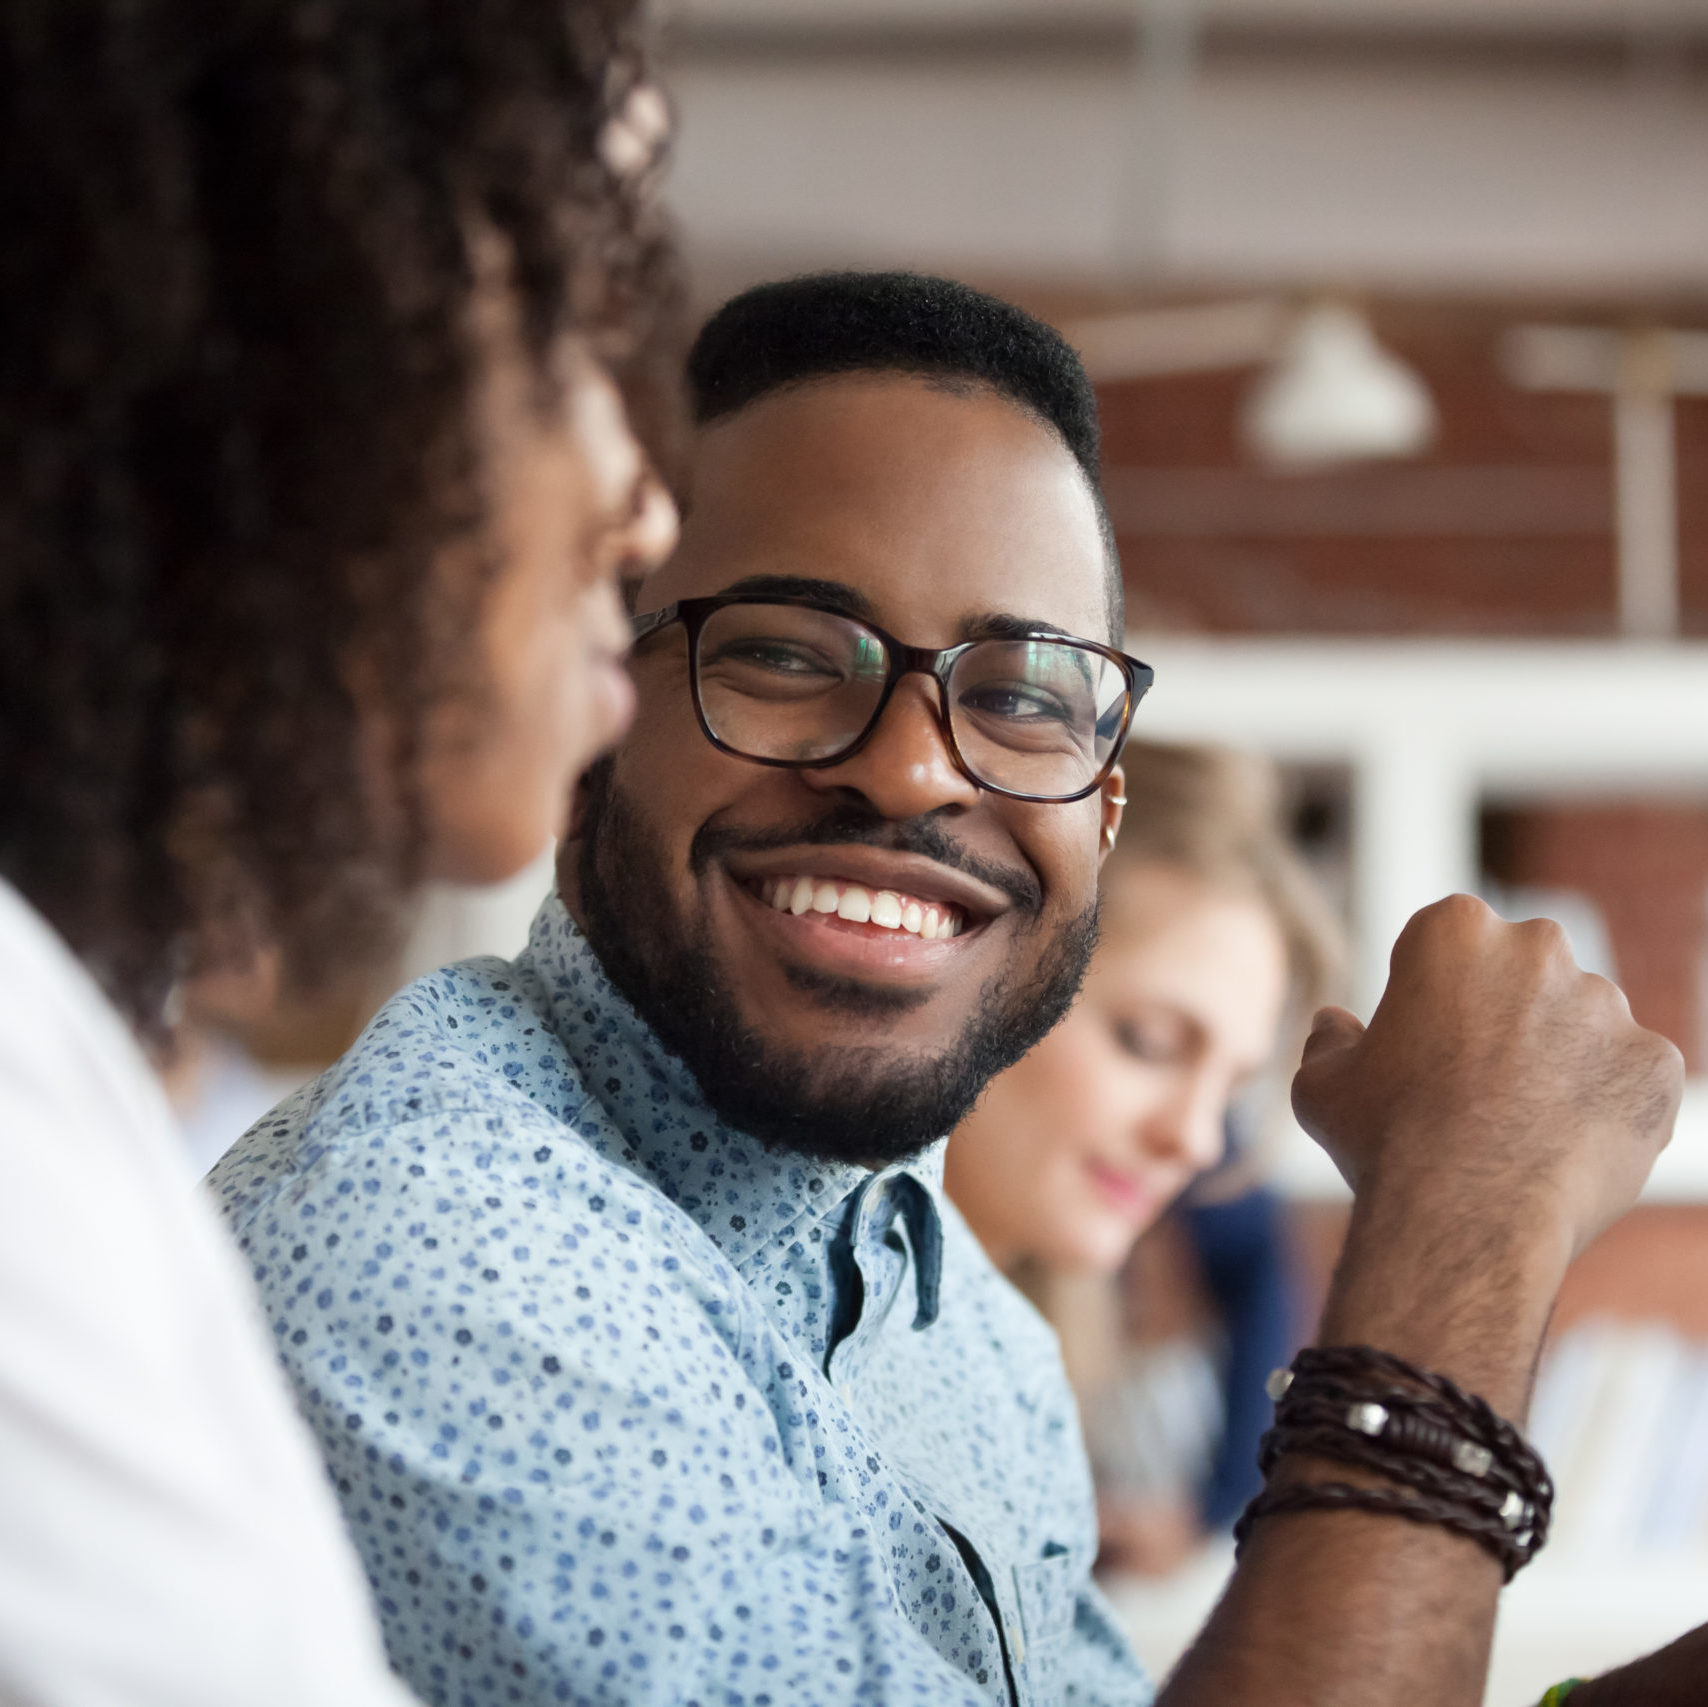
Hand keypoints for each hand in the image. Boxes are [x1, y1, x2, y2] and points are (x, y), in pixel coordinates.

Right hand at [1292, 894, 1681, 1262]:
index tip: (1426, 1040)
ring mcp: (1607, 1005)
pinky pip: (1632, 1078)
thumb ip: (1329, 1040)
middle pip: (1526, 971)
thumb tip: (1334, 1023)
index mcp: (1453, 930)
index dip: (1433, 992)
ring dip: (1560, 1059)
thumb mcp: (1321, 1084)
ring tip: (1520, 1128)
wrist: (1466, 1215)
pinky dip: (1607, 1107)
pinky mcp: (1656, 1064)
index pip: (1450, 942)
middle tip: (1475, 1083)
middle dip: (1507, 1012)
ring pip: (1583, 1024)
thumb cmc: (1383, 1141)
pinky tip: (1564, 1149)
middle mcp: (1539, 948)